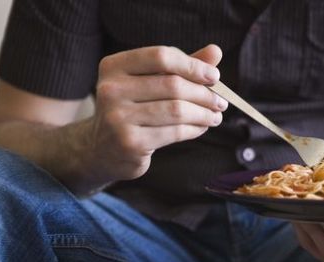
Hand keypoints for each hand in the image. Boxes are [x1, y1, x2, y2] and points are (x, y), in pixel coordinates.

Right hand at [84, 44, 227, 182]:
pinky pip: (174, 132)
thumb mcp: (150, 82)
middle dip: (204, 93)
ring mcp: (118, 118)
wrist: (103, 149)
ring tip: (215, 116)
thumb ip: (180, 66)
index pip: (161, 56)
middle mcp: (111, 89)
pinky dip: (194, 129)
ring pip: (176, 110)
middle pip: (172, 84)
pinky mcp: (130, 143)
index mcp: (114, 66)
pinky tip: (201, 128)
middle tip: (221, 101)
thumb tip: (216, 51)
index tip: (214, 76)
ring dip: (203, 113)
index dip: (192, 65)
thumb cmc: (132, 109)